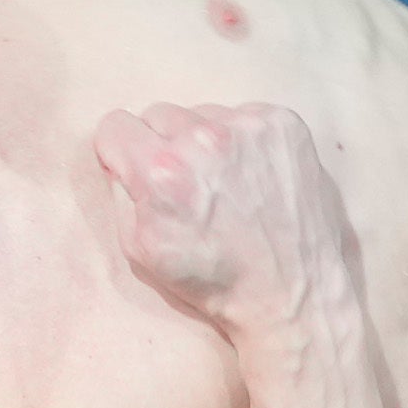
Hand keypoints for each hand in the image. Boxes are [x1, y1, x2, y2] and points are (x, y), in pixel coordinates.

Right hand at [94, 101, 354, 329]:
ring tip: (226, 185)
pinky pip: (244, 115)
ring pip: (203, 114)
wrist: (291, 292)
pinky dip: (244, 142)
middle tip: (187, 186)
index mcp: (161, 171)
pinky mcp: (283, 125)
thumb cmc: (217, 280)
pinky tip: (254, 178)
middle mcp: (204, 141)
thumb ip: (123, 195)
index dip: (121, 152)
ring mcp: (248, 128)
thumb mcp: (142, 250)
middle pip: (158, 115)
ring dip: (206, 142)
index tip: (134, 168)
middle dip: (164, 146)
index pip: (115, 125)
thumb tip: (122, 160)